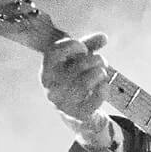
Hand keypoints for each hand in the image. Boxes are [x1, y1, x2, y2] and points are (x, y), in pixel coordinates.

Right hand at [41, 31, 115, 146]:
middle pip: (78, 66)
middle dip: (96, 59)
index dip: (73, 45)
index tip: (84, 48)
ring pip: (86, 82)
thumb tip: (103, 37)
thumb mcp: (78, 62)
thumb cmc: (76, 81)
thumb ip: (88, 46)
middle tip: (102, 61)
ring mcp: (63, 102)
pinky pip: (95, 98)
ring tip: (102, 73)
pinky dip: (103, 89)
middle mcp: (51, 87)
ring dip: (100, 73)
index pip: (54, 52)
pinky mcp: (78, 114)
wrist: (78, 114)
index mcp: (47, 71)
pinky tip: (103, 86)